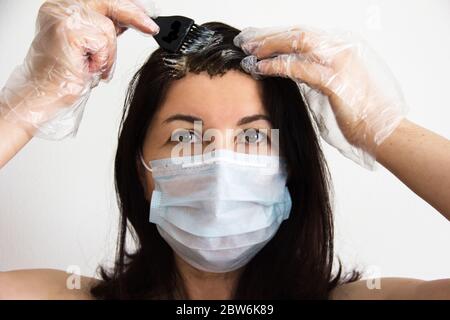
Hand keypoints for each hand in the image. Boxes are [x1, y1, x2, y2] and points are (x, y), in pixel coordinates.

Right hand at [0, 0, 158, 138]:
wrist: (44, 97)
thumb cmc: (64, 77)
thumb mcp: (90, 48)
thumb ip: (103, 30)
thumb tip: (128, 20)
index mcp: (62, 8)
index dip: (127, 6)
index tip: (146, 16)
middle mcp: (59, 7)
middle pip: (108, 2)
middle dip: (133, 16)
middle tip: (151, 28)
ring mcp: (62, 17)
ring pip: (108, 28)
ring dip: (108, 54)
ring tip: (93, 67)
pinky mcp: (68, 31)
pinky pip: (103, 42)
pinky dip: (102, 60)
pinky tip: (88, 68)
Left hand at [234, 26, 407, 168]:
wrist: (380, 129)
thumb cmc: (358, 112)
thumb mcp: (335, 86)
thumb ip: (317, 73)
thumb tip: (293, 69)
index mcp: (341, 50)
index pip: (304, 34)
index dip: (279, 35)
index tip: (258, 39)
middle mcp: (341, 50)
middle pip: (298, 33)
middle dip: (270, 36)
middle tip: (247, 41)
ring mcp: (339, 63)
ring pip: (298, 43)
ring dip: (270, 46)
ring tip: (250, 52)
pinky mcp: (334, 81)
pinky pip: (300, 68)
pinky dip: (278, 66)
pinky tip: (262, 68)